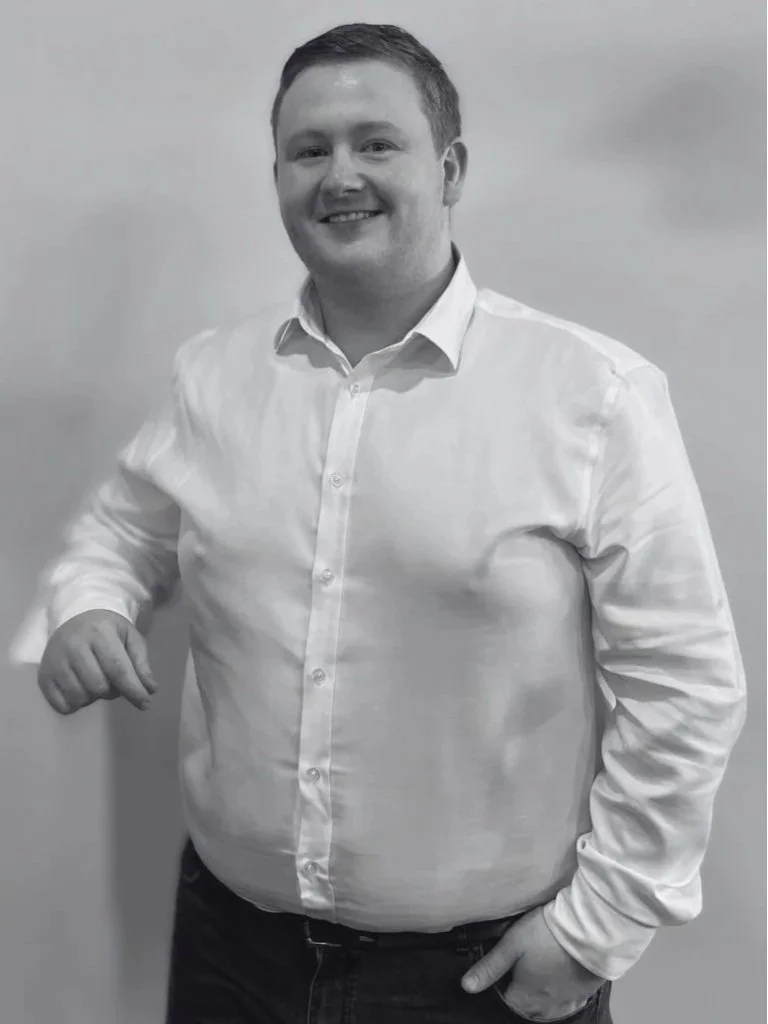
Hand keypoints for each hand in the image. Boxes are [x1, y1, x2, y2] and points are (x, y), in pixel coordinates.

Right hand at [38, 610, 156, 714]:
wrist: (76, 616)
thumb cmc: (109, 629)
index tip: (146, 704)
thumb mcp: (131, 638)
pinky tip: (81, 688)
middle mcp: (73, 646)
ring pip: (80, 698)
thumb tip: (150, 691)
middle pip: (99, 687)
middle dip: (112, 691)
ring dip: (94, 697)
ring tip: (96, 680)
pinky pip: (62, 705)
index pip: (117, 668)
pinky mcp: (43, 675)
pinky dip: (76, 704)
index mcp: (99, 633)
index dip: (133, 689)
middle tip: (113, 679)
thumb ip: (141, 664)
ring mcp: (55, 661)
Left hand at [461, 906, 603, 1020]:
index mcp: (526, 995)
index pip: (509, 1002)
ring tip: (540, 979)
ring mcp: (568, 1000)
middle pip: (529, 1010)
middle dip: (523, 996)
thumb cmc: (544, 934)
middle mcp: (547, 1005)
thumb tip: (466, 986)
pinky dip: (562, 997)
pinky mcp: (585, 992)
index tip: (507, 971)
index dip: (505, 986)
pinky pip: (570, 1003)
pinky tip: (562, 982)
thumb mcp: (511, 944)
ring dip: (542, 999)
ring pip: (550, 1010)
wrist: (586, 929)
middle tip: (523, 973)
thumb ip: (490, 967)